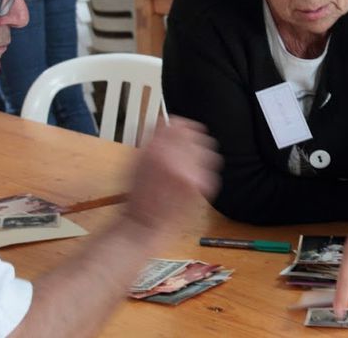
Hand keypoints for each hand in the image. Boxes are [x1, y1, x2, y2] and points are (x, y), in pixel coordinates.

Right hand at [122, 117, 219, 237]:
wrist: (144, 224)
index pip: (179, 123)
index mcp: (154, 146)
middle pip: (196, 133)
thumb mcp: (136, 160)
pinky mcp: (200, 185)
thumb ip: (152, 139)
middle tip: (187, 150)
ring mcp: (188, 170)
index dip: (181, 126)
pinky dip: (204, 175)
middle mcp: (172, 155)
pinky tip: (192, 182)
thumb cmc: (138, 196)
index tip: (182, 130)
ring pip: (208, 150)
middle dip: (192, 140)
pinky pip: (211, 171)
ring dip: (201, 156)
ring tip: (191, 166)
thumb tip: (165, 123)